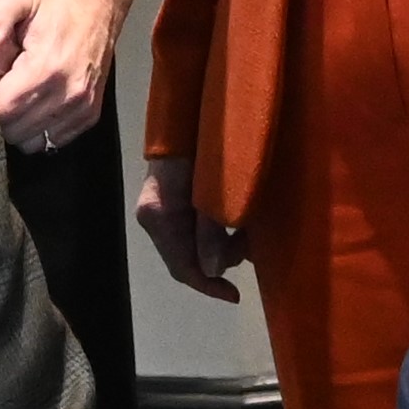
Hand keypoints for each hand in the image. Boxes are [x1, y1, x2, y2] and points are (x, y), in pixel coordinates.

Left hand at [0, 0, 129, 155]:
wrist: (97, 1)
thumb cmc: (52, 2)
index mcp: (46, 67)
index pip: (1, 111)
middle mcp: (68, 93)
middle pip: (14, 130)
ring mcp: (81, 107)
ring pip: (32, 141)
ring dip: (18, 125)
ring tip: (17, 97)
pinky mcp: (89, 115)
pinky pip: (53, 141)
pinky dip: (39, 129)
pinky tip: (36, 103)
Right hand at [136, 155, 245, 300]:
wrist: (188, 112)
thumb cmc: (202, 148)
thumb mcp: (211, 194)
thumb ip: (211, 232)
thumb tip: (212, 272)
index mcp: (158, 216)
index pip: (181, 266)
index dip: (208, 285)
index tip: (235, 295)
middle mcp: (156, 218)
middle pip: (190, 257)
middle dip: (222, 257)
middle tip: (251, 245)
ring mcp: (164, 211)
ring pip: (197, 244)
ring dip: (225, 243)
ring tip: (250, 231)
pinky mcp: (175, 203)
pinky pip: (198, 229)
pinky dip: (220, 231)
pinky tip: (240, 223)